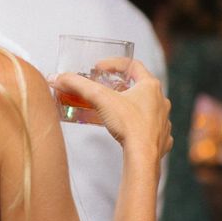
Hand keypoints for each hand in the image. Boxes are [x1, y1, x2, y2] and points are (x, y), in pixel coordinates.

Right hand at [52, 59, 171, 159]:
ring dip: (132, 106)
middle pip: (140, 86)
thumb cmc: (129, 125)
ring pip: (147, 107)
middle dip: (121, 86)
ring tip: (114, 111)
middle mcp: (160, 100)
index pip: (133, 65)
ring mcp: (163, 120)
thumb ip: (78, 85)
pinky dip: (139, 127)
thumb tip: (59, 78)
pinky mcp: (161, 138)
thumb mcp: (100, 98)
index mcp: (150, 86)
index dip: (114, 63)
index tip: (99, 69)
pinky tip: (129, 131)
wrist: (143, 156)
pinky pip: (151, 128)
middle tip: (105, 90)